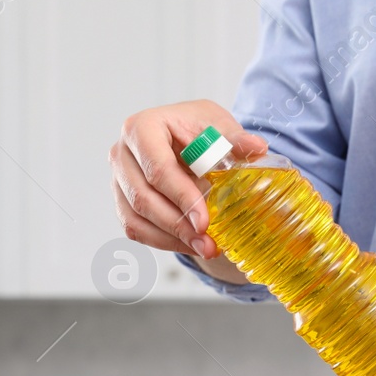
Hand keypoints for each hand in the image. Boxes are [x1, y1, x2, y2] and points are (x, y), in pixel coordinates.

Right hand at [109, 100, 266, 267]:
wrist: (185, 139)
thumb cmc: (198, 130)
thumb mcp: (219, 127)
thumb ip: (235, 140)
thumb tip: (257, 148)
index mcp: (142, 127)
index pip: (158, 168)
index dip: (181, 198)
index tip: (205, 221)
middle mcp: (122, 153)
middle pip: (143, 197)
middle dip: (178, 225)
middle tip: (207, 243)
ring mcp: (119, 179)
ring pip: (136, 218)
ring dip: (171, 238)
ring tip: (204, 248)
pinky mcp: (122, 201)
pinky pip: (136, 228)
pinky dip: (163, 241)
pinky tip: (190, 245)